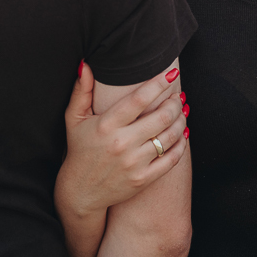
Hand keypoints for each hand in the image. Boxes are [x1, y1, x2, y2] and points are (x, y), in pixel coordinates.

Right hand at [55, 62, 189, 220]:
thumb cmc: (79, 149)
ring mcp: (134, 163)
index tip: (171, 73)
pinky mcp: (143, 179)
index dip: (158, 84)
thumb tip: (85, 65)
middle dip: (174, 103)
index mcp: (106, 125)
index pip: (138, 99)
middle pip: (160, 117)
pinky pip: (171, 160)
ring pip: (169, 137)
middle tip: (178, 96)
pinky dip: (181, 144)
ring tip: (182, 111)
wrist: (81, 191)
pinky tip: (182, 134)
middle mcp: (122, 144)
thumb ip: (81, 91)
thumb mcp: (74, 119)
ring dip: (181, 121)